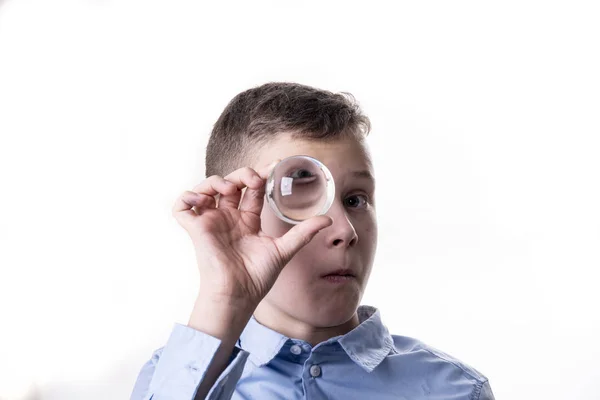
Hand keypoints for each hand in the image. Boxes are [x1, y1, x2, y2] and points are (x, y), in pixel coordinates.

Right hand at [172, 160, 332, 307]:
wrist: (239, 294)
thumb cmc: (257, 277)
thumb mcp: (284, 250)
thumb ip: (303, 233)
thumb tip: (327, 220)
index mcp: (246, 221)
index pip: (252, 189)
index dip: (261, 174)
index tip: (274, 163)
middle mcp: (228, 218)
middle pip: (230, 183)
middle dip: (241, 174)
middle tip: (254, 179)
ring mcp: (210, 222)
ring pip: (205, 189)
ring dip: (215, 180)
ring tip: (229, 186)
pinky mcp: (195, 229)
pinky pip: (181, 207)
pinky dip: (186, 197)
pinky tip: (202, 198)